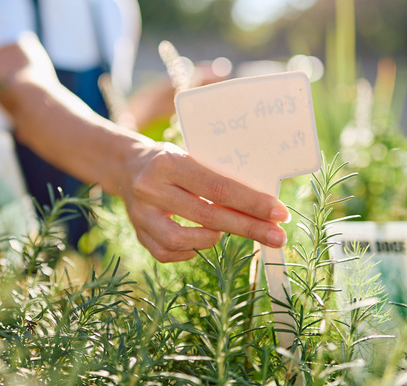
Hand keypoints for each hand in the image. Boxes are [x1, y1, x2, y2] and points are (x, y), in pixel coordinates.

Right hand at [119, 141, 289, 261]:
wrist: (127, 167)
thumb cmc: (172, 160)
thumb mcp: (192, 154)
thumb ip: (218, 175)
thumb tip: (262, 203)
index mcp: (169, 163)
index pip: (218, 188)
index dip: (252, 203)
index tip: (279, 213)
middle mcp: (151, 189)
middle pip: (207, 216)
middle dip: (248, 228)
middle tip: (277, 237)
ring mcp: (140, 214)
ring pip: (183, 240)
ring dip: (214, 239)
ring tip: (228, 232)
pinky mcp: (137, 234)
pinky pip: (168, 253)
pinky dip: (191, 250)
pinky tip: (201, 240)